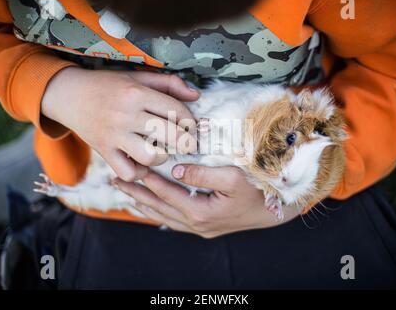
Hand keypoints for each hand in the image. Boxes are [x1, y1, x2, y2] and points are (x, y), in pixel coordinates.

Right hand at [42, 68, 198, 180]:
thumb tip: (196, 95)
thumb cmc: (109, 85)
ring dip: (162, 157)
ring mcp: (114, 135)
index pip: (176, 110)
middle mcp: (126, 114)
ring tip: (162, 152)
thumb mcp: (138, 77)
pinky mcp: (103, 151)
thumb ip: (169, 83)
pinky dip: (139, 172)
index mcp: (137, 93)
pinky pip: (127, 172)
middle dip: (187, 143)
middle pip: (170, 135)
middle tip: (188, 144)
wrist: (69, 95)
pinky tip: (141, 163)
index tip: (193, 127)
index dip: (191, 122)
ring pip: (150, 156)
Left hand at [114, 164, 299, 237]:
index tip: (131, 166)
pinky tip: (154, 208)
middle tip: (117, 181)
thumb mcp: (233, 177)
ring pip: (165, 217)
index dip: (147, 179)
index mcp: (200, 212)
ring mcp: (201, 228)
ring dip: (145, 204)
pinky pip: (175, 221)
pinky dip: (161, 212)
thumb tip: (176, 170)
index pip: (166, 192)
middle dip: (137, 193)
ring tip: (128, 195)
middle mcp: (196, 224)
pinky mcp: (207, 227)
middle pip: (159, 207)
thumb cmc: (258, 190)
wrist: (278, 210)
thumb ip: (202, 173)